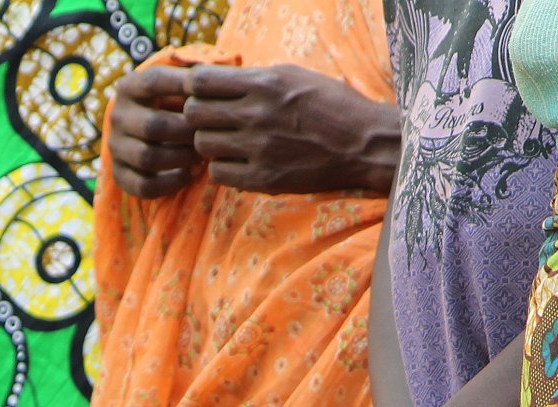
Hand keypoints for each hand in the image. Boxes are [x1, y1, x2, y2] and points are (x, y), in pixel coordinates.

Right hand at [107, 64, 202, 197]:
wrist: (149, 132)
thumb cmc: (175, 103)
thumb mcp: (179, 85)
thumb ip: (195, 81)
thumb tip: (216, 79)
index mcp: (130, 87)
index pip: (154, 81)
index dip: (182, 86)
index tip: (209, 93)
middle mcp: (117, 116)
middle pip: (152, 125)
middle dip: (186, 133)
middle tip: (209, 136)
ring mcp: (116, 147)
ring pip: (147, 157)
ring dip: (180, 158)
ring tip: (201, 156)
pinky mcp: (118, 174)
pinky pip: (142, 186)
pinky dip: (169, 184)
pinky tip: (187, 176)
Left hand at [179, 64, 399, 195]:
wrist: (364, 145)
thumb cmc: (331, 105)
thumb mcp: (294, 76)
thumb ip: (253, 79)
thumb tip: (216, 81)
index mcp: (265, 85)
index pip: (200, 82)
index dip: (195, 88)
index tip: (203, 93)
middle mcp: (257, 116)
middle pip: (193, 115)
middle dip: (198, 115)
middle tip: (213, 119)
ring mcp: (259, 150)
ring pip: (203, 145)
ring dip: (210, 142)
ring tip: (229, 140)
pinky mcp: (264, 179)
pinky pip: (218, 174)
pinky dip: (224, 167)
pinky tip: (240, 161)